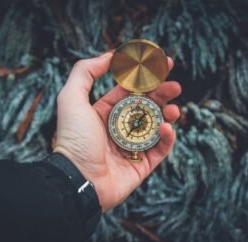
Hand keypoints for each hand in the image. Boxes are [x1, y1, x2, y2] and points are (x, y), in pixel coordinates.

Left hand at [54, 52, 180, 210]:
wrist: (77, 179)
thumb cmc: (73, 138)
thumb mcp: (71, 98)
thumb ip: (86, 72)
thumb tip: (109, 56)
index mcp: (105, 112)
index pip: (130, 91)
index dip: (146, 78)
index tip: (162, 65)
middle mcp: (120, 127)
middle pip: (147, 106)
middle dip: (162, 94)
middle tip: (175, 86)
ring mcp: (132, 146)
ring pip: (157, 126)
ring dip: (168, 115)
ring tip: (174, 109)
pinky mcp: (142, 165)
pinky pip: (160, 149)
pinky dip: (167, 138)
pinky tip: (167, 128)